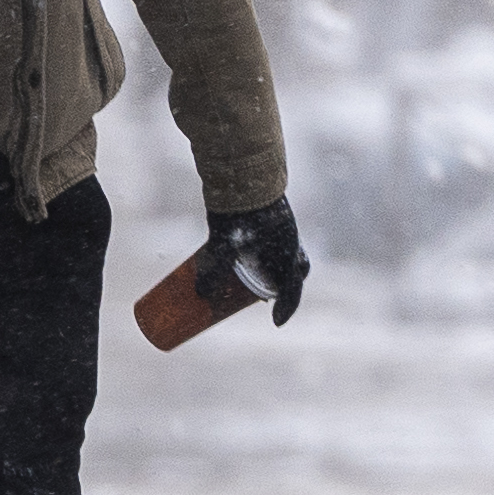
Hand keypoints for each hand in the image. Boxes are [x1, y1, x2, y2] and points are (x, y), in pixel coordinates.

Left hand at [209, 196, 309, 325]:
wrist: (244, 171)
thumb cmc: (240, 210)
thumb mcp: (225, 242)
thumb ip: (214, 268)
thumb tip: (199, 294)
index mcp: (287, 251)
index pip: (294, 287)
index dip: (287, 307)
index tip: (276, 323)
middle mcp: (287, 241)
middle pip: (290, 273)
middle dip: (277, 289)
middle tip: (256, 299)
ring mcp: (278, 229)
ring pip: (280, 257)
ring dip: (267, 271)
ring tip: (244, 281)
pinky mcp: (264, 219)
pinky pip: (268, 242)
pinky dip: (258, 253)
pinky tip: (242, 256)